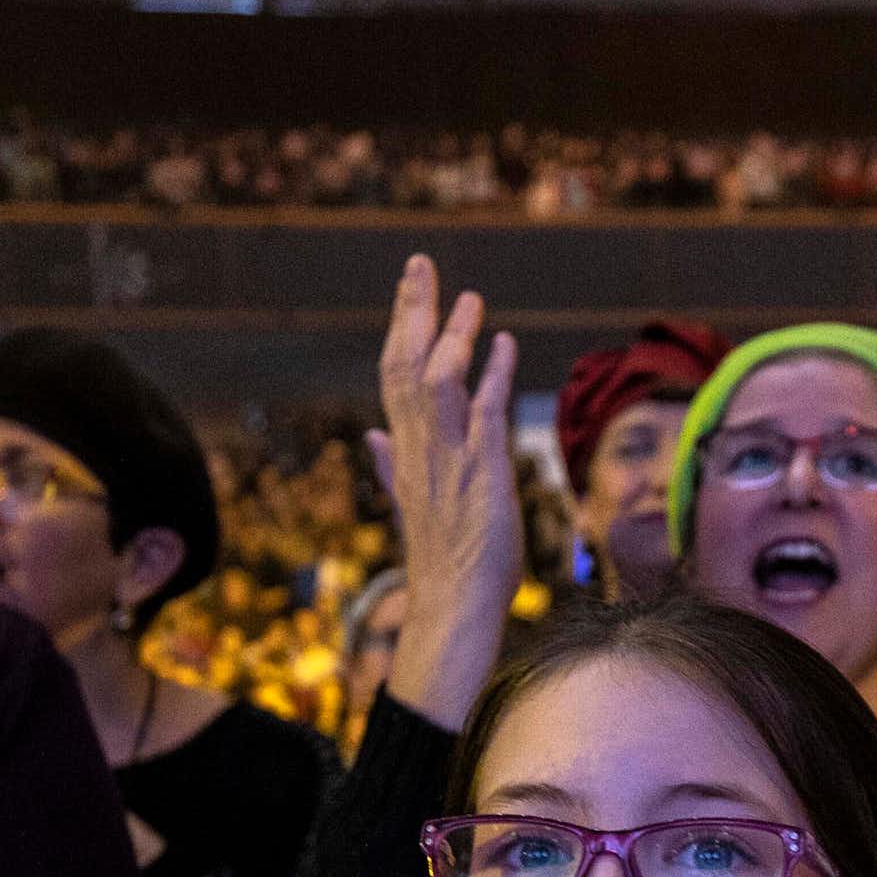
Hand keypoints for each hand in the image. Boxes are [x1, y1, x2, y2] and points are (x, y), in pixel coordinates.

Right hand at [368, 253, 522, 730]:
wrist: (451, 613)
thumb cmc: (441, 566)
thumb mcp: (413, 505)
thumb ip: (391, 465)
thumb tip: (372, 436)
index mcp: (406, 454)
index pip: (394, 378)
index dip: (401, 328)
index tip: (411, 287)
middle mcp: (421, 452)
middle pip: (406, 368)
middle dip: (414, 312)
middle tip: (421, 262)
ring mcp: (448, 464)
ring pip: (437, 385)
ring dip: (454, 337)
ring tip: (470, 298)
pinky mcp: (481, 478)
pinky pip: (483, 417)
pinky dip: (494, 377)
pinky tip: (505, 344)